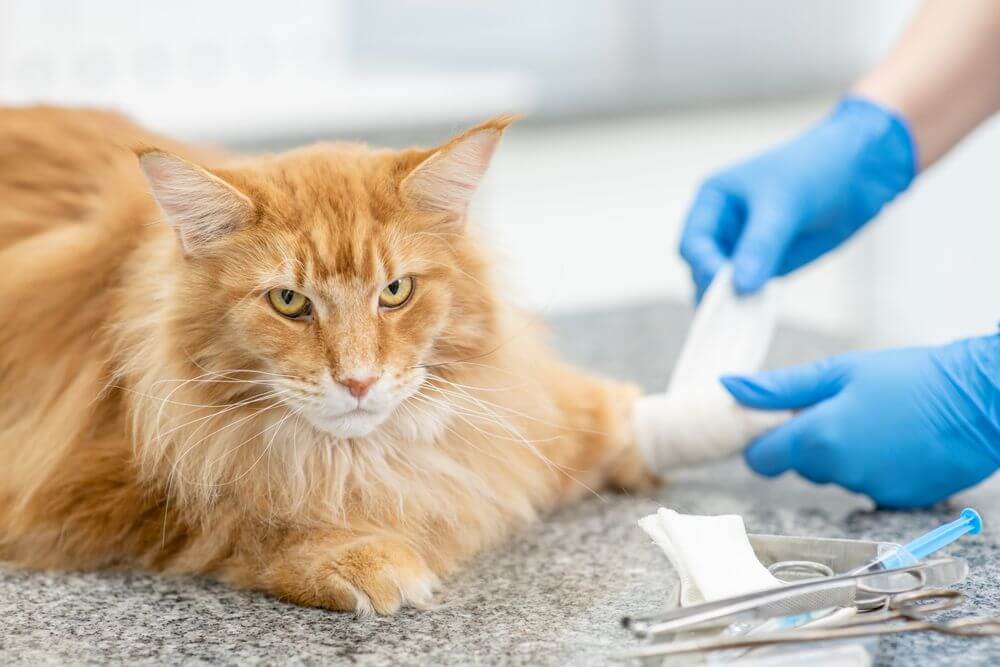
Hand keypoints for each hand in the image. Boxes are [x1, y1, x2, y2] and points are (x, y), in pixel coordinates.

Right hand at [679, 96, 915, 298]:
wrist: (859, 170)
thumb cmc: (814, 169)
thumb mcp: (783, 205)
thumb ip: (760, 246)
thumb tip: (740, 287)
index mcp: (713, 202)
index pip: (693, 243)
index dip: (704, 265)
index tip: (725, 286)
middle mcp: (722, 228)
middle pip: (702, 269)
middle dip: (715, 289)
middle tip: (733, 310)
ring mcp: (743, 249)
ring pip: (724, 286)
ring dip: (731, 302)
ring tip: (744, 318)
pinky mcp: (767, 265)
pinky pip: (750, 292)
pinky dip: (751, 305)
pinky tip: (758, 316)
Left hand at [720, 335, 999, 507]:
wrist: (983, 401)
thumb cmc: (911, 377)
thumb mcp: (838, 371)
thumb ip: (779, 388)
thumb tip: (729, 388)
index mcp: (817, 439)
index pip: (761, 459)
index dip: (765, 440)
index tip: (778, 422)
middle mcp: (839, 473)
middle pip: (800, 464)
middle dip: (809, 440)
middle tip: (840, 407)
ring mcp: (870, 490)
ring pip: (834, 474)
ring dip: (843, 452)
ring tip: (876, 419)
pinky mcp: (897, 500)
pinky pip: (867, 484)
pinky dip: (873, 466)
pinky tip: (896, 441)